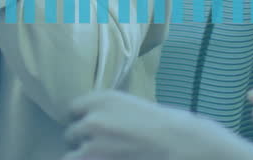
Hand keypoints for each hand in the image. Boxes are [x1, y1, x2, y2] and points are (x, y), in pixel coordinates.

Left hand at [62, 90, 252, 159]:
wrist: (182, 145)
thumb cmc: (167, 124)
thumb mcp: (135, 106)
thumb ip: (111, 111)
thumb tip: (94, 121)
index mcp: (101, 98)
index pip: (73, 109)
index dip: (83, 119)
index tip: (91, 128)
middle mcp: (91, 120)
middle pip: (71, 133)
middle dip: (82, 140)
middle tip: (101, 146)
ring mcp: (92, 147)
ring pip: (70, 155)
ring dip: (82, 156)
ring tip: (101, 155)